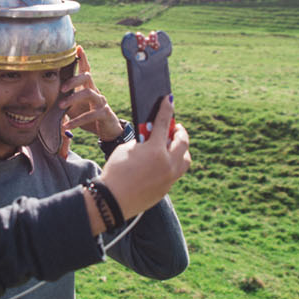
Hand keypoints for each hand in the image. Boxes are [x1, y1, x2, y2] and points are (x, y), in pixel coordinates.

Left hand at [60, 46, 122, 141]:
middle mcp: (95, 91)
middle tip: (61, 88)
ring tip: (61, 106)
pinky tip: (67, 126)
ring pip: (88, 93)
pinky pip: (90, 115)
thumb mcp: (74, 105)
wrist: (106, 130)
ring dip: (73, 99)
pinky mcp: (103, 114)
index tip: (78, 47)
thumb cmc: (87, 115)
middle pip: (87, 77)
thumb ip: (64, 99)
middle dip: (73, 80)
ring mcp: (101, 102)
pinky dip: (77, 121)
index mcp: (87, 87)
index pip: (85, 70)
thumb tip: (44, 96)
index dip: (82, 59)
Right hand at [96, 96, 188, 223]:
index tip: (169, 99)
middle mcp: (168, 163)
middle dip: (179, 131)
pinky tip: (163, 162)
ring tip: (173, 146)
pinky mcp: (167, 188)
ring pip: (185, 159)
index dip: (166, 109)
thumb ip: (142, 143)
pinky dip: (173, 163)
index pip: (163, 123)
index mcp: (155, 150)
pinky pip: (176, 172)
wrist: (113, 199)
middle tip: (175, 127)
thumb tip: (152, 140)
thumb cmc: (115, 172)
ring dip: (181, 149)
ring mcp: (170, 177)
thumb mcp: (126, 150)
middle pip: (183, 142)